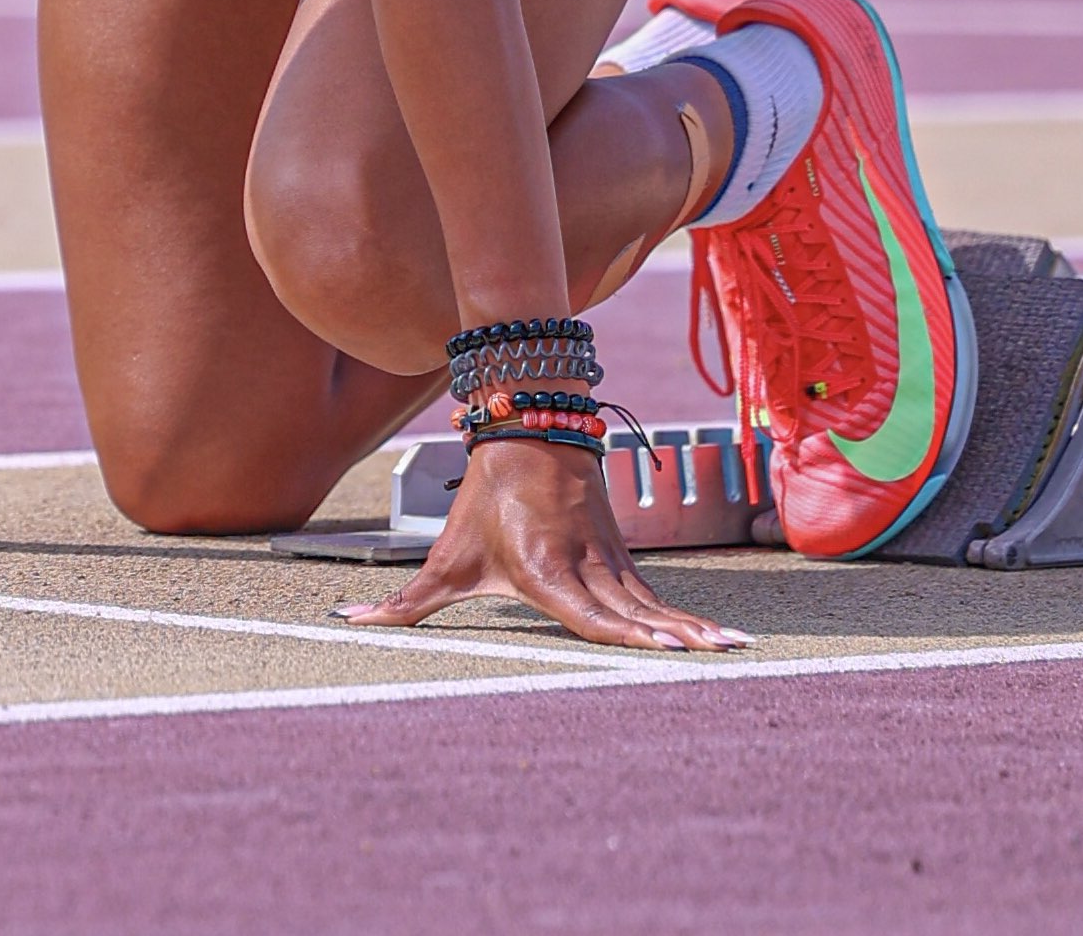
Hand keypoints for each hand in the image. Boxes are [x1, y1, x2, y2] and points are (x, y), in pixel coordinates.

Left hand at [332, 439, 751, 650]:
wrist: (525, 425)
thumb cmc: (483, 500)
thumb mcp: (443, 558)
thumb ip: (404, 603)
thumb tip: (348, 621)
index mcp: (543, 568)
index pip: (587, 610)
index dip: (623, 632)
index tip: (661, 646)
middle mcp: (582, 564)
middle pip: (634, 610)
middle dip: (676, 636)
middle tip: (719, 657)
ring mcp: (607, 558)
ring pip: (653, 601)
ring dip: (693, 626)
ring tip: (734, 650)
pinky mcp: (619, 554)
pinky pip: (654, 592)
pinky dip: (686, 614)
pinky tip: (717, 636)